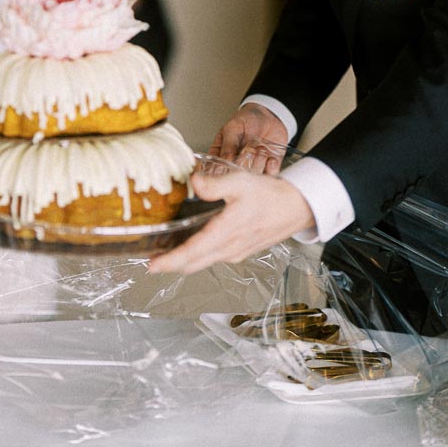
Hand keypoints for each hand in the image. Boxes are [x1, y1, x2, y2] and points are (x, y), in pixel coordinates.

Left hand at [147, 169, 314, 274]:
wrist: (297, 207)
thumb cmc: (270, 195)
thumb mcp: (241, 182)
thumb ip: (214, 184)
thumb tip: (193, 183)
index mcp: (225, 233)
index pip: (191, 253)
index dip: (169, 262)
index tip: (150, 265)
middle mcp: (229, 248)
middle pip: (193, 264)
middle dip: (171, 264)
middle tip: (151, 259)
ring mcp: (235, 253)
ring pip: (203, 262)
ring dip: (184, 261)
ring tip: (166, 252)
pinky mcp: (240, 251)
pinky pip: (213, 257)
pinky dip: (198, 255)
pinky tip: (192, 244)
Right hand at [209, 103, 288, 173]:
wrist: (269, 115)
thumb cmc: (248, 119)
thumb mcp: (233, 127)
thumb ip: (228, 144)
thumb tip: (224, 160)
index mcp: (222, 155)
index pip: (217, 171)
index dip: (222, 172)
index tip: (230, 164)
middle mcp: (236, 165)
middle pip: (236, 177)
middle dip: (243, 163)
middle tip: (247, 149)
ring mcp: (252, 169)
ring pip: (252, 177)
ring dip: (258, 163)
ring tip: (259, 149)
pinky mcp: (268, 169)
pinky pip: (269, 175)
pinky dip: (271, 166)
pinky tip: (270, 157)